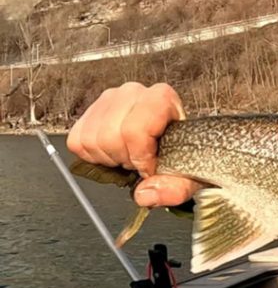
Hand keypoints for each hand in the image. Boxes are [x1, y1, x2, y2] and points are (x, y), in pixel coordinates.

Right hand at [67, 82, 200, 207]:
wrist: (176, 140)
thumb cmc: (183, 150)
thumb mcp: (190, 173)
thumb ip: (176, 187)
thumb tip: (145, 194)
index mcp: (161, 98)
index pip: (134, 130)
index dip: (140, 158)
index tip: (149, 168)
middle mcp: (133, 93)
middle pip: (109, 136)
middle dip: (124, 159)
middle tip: (140, 162)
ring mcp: (109, 99)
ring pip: (90, 139)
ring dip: (108, 158)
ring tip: (128, 156)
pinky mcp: (90, 111)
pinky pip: (76, 141)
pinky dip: (92, 156)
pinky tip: (114, 153)